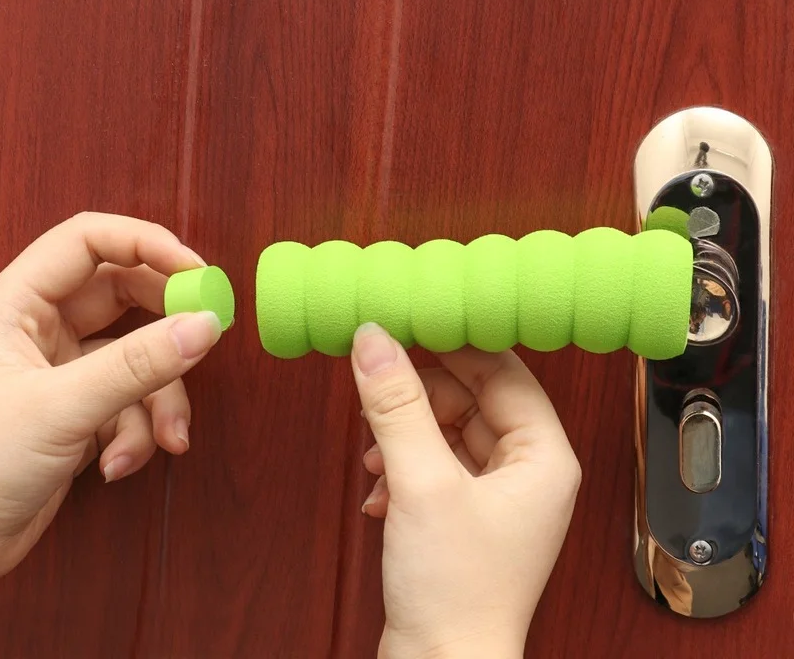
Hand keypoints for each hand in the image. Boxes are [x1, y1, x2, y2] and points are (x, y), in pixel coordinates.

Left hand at [0, 213, 222, 576]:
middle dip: (168, 323)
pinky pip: (133, 400)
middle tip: (205, 335)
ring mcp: (63, 369)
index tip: (197, 272)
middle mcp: (41, 328)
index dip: (146, 244)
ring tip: (168, 437)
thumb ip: (137, 365)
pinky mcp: (80, 409)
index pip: (88, 241)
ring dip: (161, 398)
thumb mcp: (59, 409)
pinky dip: (140, 432)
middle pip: (126, 294)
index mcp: (15, 304)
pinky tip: (119, 464)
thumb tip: (203, 324)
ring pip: (138, 356)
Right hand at [351, 324, 580, 658]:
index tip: (413, 322)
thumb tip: (374, 340)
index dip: (456, 344)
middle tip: (378, 375)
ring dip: (405, 431)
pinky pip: (434, 463)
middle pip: (472, 398)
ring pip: (448, 430)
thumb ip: (397, 406)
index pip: (503, 371)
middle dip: (421, 392)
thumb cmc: (456, 595)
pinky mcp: (465, 515)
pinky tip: (378, 488)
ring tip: (374, 447)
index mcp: (543, 457)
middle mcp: (527, 472)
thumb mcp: (422, 483)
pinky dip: (403, 465)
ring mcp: (496, 495)